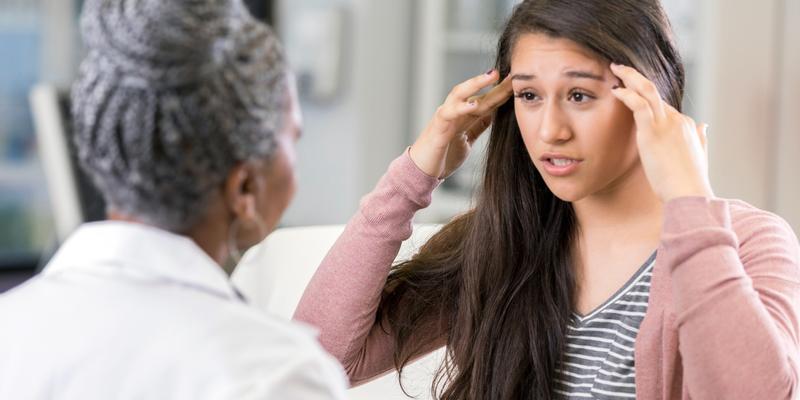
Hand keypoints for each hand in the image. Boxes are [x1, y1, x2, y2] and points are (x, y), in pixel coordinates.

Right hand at [410, 70, 512, 178]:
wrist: (421, 172)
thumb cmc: (442, 156)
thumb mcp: (467, 140)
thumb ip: (478, 126)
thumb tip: (493, 114)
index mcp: (462, 116)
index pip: (484, 100)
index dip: (500, 91)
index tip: (517, 81)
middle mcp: (453, 112)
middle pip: (474, 92)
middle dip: (492, 82)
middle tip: (510, 72)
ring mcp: (444, 118)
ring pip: (459, 94)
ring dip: (476, 84)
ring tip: (492, 76)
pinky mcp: (437, 128)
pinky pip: (448, 114)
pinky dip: (460, 108)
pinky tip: (473, 104)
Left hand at [609, 63, 712, 202]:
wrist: (690, 194)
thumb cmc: (690, 181)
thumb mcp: (699, 155)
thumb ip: (700, 138)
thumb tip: (705, 125)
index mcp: (686, 125)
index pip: (662, 105)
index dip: (645, 95)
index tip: (630, 88)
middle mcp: (678, 120)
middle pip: (654, 91)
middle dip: (636, 77)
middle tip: (620, 68)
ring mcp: (667, 124)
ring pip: (648, 91)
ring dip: (630, 77)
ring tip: (615, 68)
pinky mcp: (653, 132)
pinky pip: (639, 104)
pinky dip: (626, 94)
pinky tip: (616, 90)